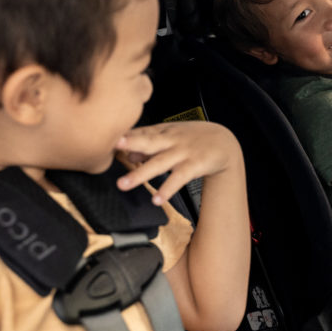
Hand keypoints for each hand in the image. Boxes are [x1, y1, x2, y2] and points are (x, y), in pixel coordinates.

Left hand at [114, 121, 241, 203]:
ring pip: (160, 163)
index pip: (142, 132)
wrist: (225, 142)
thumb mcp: (172, 136)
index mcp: (164, 131)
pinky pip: (179, 178)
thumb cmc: (195, 138)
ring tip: (123, 185)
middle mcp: (172, 140)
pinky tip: (157, 199)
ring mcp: (183, 152)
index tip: (106, 137)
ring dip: (141, 173)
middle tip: (113, 146)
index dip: (125, 135)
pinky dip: (167, 189)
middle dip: (131, 143)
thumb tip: (127, 154)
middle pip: (149, 142)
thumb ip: (149, 144)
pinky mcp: (195, 165)